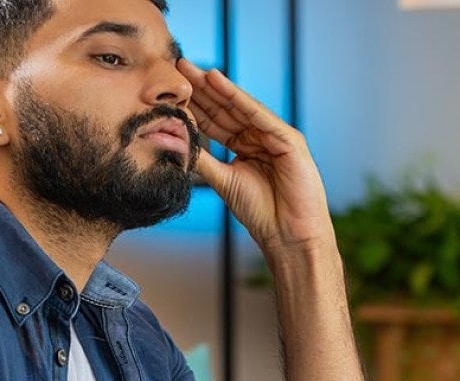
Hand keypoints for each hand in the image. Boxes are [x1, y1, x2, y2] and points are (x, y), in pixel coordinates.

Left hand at [177, 58, 333, 256]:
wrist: (289, 236)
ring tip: (193, 69)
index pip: (216, 121)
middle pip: (226, 108)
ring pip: (240, 106)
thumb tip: (178, 144)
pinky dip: (238, 97)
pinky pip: (258, 115)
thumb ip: (204, 160)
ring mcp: (276, 136)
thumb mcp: (224, 181)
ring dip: (216, 86)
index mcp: (246, 147)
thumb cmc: (261, 212)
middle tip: (177, 65)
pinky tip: (218, 81)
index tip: (170, 92)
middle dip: (201, 88)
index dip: (194, 106)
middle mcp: (260, 137)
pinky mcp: (288, 140)